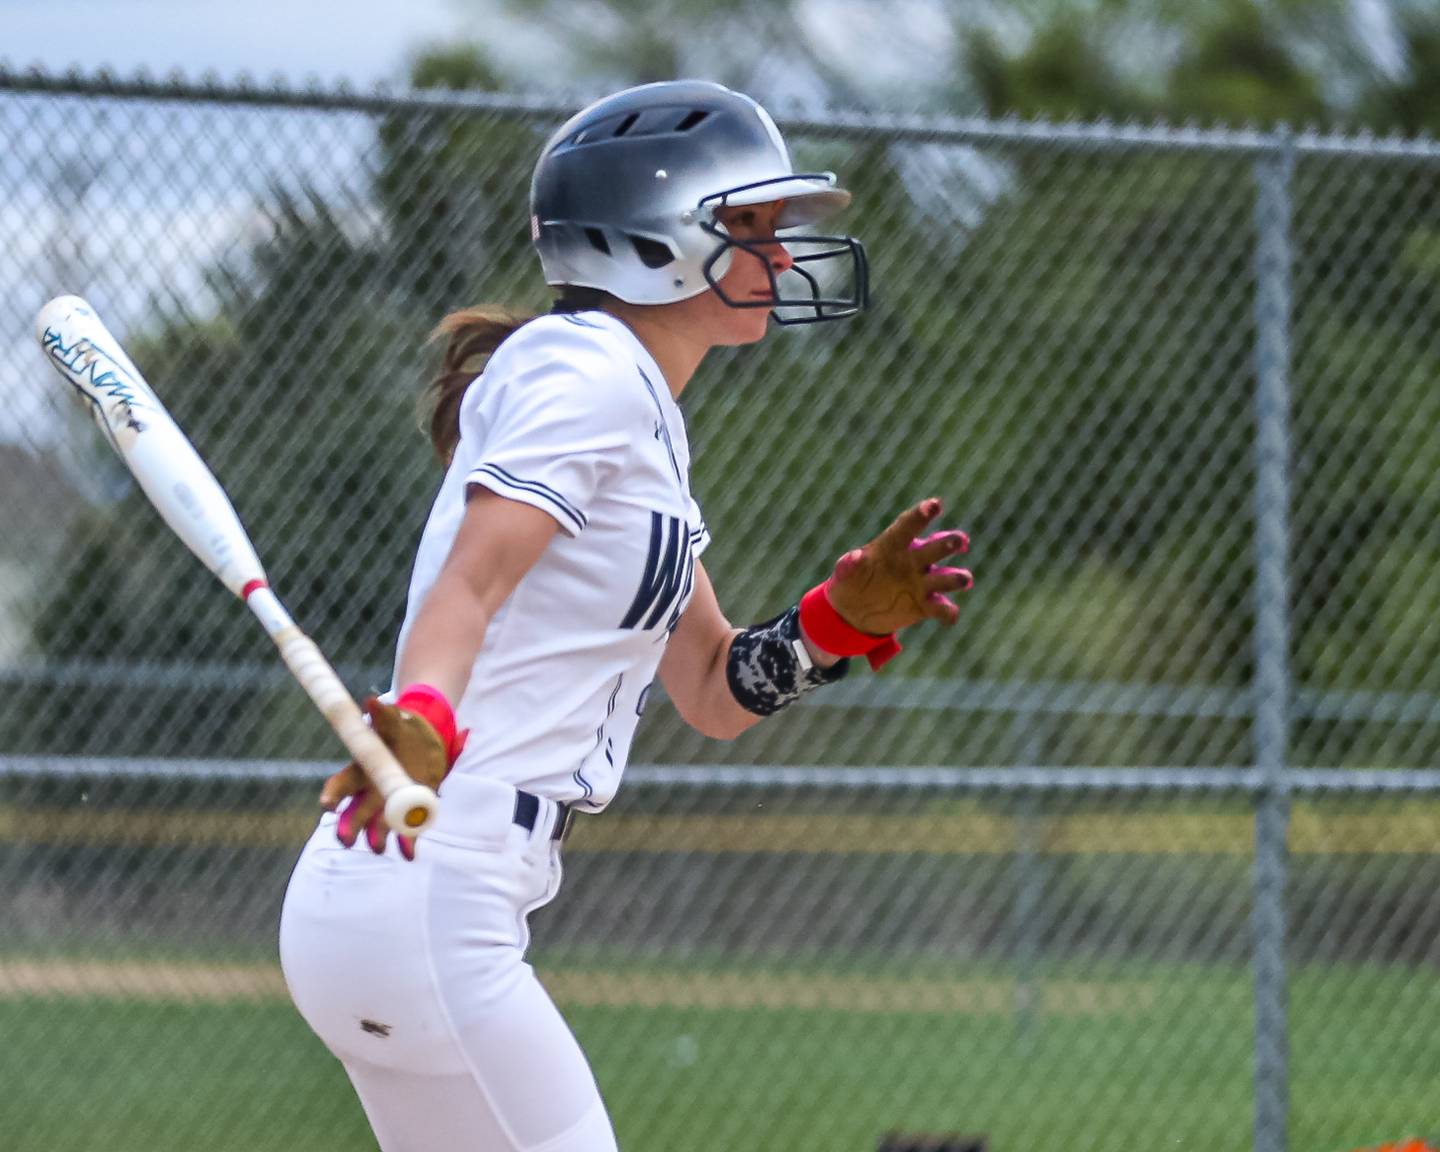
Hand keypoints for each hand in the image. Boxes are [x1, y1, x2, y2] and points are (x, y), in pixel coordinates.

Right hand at [319, 694, 463, 859]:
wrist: (427, 739)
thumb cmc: (403, 729)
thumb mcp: (395, 722)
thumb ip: (383, 715)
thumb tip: (370, 700)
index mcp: (361, 771)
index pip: (339, 786)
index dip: (331, 797)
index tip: (327, 806)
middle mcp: (370, 792)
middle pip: (354, 814)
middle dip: (348, 828)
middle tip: (347, 840)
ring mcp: (388, 805)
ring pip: (376, 827)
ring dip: (376, 839)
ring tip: (378, 847)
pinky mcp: (409, 812)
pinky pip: (405, 833)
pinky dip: (407, 845)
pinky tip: (409, 855)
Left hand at [825, 497, 971, 635]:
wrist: (853, 613)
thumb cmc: (850, 583)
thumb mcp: (844, 575)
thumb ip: (848, 565)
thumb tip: (853, 557)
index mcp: (893, 545)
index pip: (908, 527)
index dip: (921, 515)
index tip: (935, 505)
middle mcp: (913, 561)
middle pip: (936, 548)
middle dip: (949, 543)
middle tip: (959, 540)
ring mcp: (921, 583)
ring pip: (946, 577)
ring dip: (957, 577)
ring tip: (965, 579)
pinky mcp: (925, 606)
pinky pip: (942, 608)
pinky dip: (949, 612)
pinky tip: (950, 616)